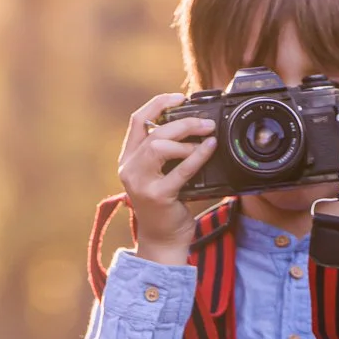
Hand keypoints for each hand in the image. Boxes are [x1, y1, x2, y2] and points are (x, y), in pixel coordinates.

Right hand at [117, 92, 217, 266]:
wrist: (163, 241)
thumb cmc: (165, 207)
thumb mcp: (160, 174)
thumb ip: (166, 153)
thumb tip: (192, 125)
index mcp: (129, 159)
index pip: (137, 120)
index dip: (158, 103)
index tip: (179, 97)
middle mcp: (130, 169)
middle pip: (152, 132)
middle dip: (182, 121)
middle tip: (205, 123)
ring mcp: (141, 183)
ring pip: (159, 146)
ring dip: (187, 138)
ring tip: (206, 138)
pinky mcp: (157, 196)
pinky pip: (180, 170)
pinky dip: (197, 155)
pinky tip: (209, 148)